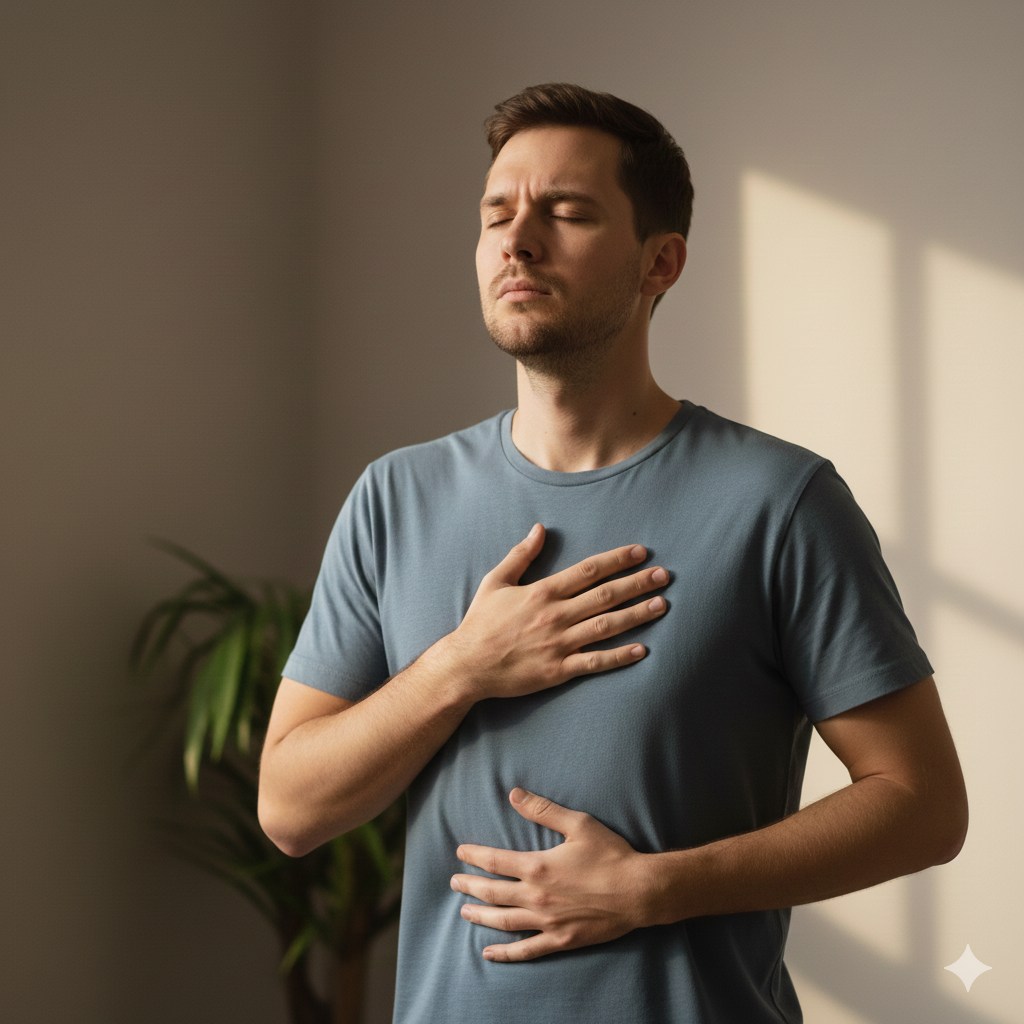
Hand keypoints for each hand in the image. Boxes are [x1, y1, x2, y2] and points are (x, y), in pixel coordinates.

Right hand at [443, 524, 668, 701]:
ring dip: (637, 614)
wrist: (467, 665)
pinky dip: (620, 656)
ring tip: (661, 604)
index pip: (589, 570)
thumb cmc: (480, 623)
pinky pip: (595, 662)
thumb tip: (539, 529)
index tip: (641, 553)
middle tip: (664, 575)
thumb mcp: (496, 582)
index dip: (618, 560)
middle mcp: (556, 615)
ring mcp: (559, 644)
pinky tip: (642, 650)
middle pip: (605, 595)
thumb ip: (521, 555)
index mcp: (543, 592)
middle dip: (638, 583)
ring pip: (607, 626)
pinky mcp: (559, 670)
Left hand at [450, 788, 649, 961]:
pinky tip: (489, 953)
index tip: (461, 852)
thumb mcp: (578, 823)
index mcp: (537, 867)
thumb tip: (513, 794)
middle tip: (454, 882)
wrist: (639, 891)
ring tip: (464, 912)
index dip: (474, 856)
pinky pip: (525, 950)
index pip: (494, 861)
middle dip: (469, 886)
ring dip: (479, 916)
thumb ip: (543, 809)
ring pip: (502, 921)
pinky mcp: (560, 940)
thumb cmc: (610, 855)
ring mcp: (546, 922)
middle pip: (492, 892)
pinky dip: (505, 953)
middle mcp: (536, 897)